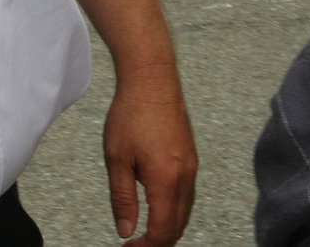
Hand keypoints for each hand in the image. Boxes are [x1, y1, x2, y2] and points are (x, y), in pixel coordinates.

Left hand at [102, 64, 196, 245]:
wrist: (152, 80)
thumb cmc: (131, 114)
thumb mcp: (117, 159)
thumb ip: (122, 198)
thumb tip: (126, 230)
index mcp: (167, 179)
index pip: (163, 230)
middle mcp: (185, 176)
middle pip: (178, 226)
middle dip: (158, 242)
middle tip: (135, 245)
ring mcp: (192, 167)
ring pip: (185, 211)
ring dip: (168, 227)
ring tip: (144, 231)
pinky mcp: (191, 157)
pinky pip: (187, 195)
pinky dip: (174, 210)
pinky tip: (157, 207)